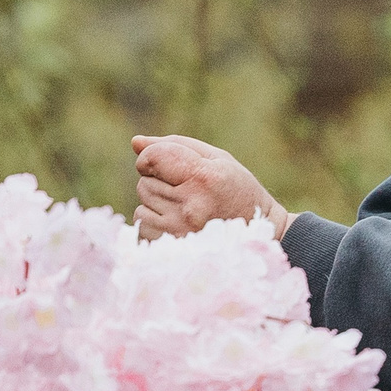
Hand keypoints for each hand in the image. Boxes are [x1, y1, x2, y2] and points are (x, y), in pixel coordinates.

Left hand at [132, 134, 291, 241]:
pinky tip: (177, 223)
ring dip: (156, 201)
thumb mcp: (216, 159)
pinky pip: (142, 224)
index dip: (150, 157)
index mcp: (204, 178)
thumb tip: (135, 143)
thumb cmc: (237, 189)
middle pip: (144, 181)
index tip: (160, 163)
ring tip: (184, 207)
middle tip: (186, 190)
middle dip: (158, 181)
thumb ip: (175, 146)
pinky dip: (154, 221)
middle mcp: (190, 206)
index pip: (153, 158)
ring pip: (142, 202)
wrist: (255, 234)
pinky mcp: (170, 247)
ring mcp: (179, 230)